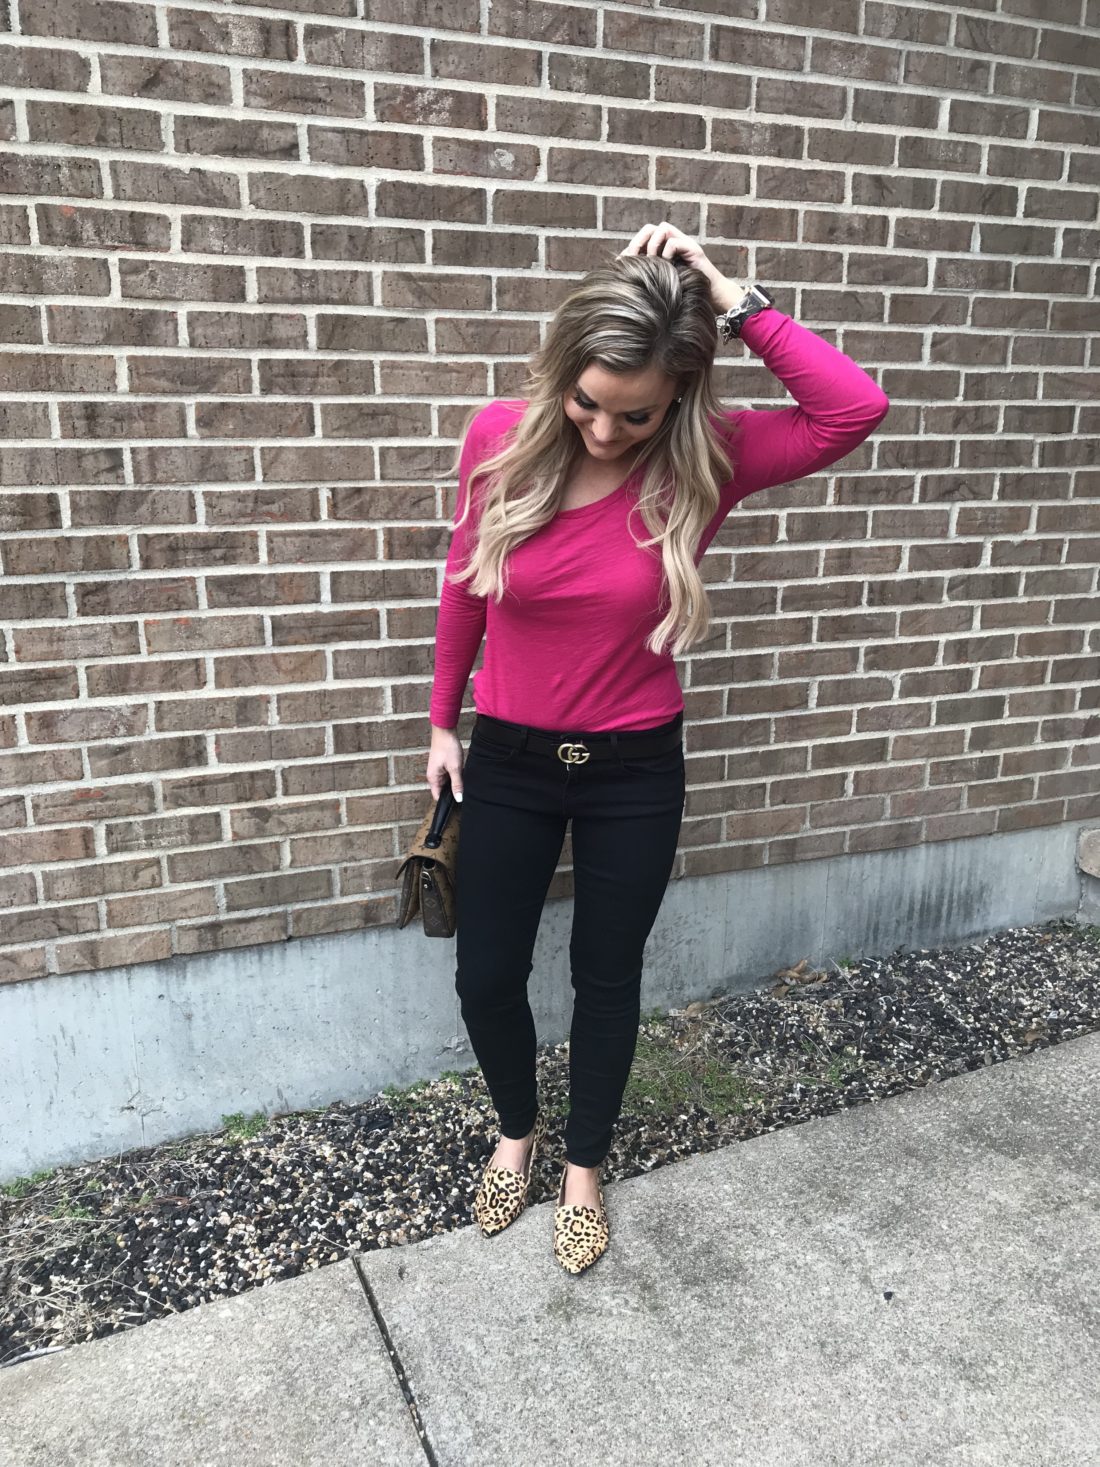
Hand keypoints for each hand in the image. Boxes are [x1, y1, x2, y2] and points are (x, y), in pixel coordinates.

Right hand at [427, 728, 463, 802]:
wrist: (445, 731)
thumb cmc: (447, 747)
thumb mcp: (455, 768)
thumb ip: (457, 784)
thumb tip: (458, 799)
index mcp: (433, 778)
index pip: (438, 797)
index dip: (447, 802)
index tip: (458, 803)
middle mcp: (433, 776)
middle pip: (443, 790)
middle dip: (453, 792)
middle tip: (464, 792)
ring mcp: (438, 770)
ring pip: (447, 783)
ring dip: (455, 783)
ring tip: (463, 781)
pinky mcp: (443, 765)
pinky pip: (449, 775)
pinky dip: (455, 776)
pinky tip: (462, 773)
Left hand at [617, 221, 744, 314]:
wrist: (711, 298)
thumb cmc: (684, 294)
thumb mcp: (660, 284)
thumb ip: (646, 276)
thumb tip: (621, 274)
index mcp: (662, 250)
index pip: (643, 238)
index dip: (631, 247)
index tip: (622, 263)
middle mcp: (672, 243)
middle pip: (650, 228)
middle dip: (639, 241)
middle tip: (634, 259)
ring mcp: (684, 244)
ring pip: (663, 228)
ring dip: (653, 244)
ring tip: (652, 261)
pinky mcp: (694, 250)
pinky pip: (675, 242)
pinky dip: (667, 252)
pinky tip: (667, 266)